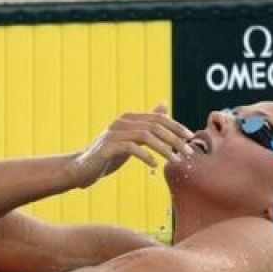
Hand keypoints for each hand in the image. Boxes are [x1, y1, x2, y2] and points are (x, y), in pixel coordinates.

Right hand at [69, 104, 194, 187]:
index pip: (158, 118)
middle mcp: (121, 122)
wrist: (82, 168)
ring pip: (145, 136)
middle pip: (154, 126)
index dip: (176, 126)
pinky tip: (154, 165)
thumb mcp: (131, 137)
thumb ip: (147, 123)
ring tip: (176, 160)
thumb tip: (164, 103)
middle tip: (188, 151)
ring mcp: (113, 134)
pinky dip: (145, 156)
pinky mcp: (107, 147)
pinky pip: (131, 148)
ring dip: (164, 148)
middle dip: (174, 139)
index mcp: (129, 118)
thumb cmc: (109, 154)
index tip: (190, 137)